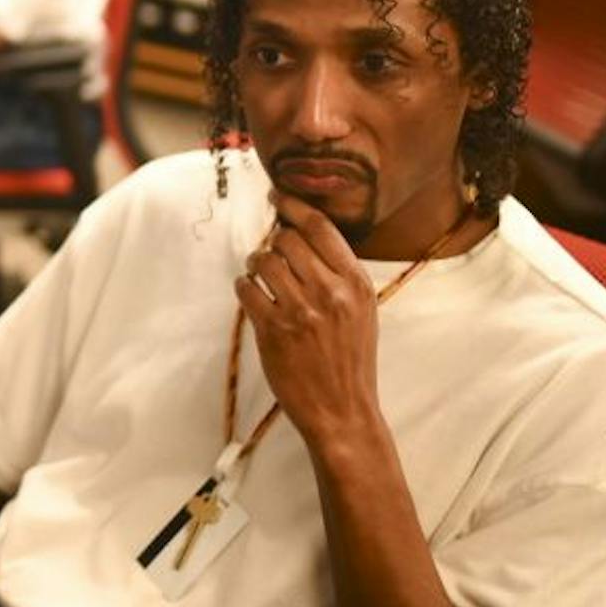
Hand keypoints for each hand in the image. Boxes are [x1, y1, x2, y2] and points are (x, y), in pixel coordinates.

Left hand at [236, 192, 384, 449]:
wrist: (344, 410)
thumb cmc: (351, 358)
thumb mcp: (361, 310)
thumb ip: (338, 273)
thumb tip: (303, 233)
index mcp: (356, 283)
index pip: (320, 227)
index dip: (294, 206)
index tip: (277, 196)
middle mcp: (330, 292)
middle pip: (286, 240)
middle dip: (274, 245)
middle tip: (272, 258)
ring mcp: (301, 311)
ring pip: (263, 261)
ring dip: (256, 264)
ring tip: (260, 277)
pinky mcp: (273, 330)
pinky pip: (246, 289)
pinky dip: (244, 287)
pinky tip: (252, 295)